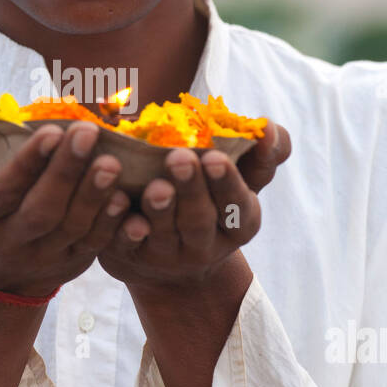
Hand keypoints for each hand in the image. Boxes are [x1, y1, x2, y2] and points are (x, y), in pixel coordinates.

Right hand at [0, 109, 130, 297]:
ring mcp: (40, 258)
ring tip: (112, 161)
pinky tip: (123, 196)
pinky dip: (111, 223)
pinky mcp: (71, 264)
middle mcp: (4, 243)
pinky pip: (94, 246)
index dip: (27, 164)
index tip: (51, 131)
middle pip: (40, 212)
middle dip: (66, 173)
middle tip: (88, 132)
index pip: (1, 192)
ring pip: (70, 230)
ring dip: (93, 196)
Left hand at [97, 121, 290, 290]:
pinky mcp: (131, 257)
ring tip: (154, 185)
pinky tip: (117, 203)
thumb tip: (268, 129)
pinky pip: (125, 245)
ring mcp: (167, 255)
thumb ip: (261, 154)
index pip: (237, 206)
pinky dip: (123, 228)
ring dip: (159, 208)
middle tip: (180, 159)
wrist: (169, 251)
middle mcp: (205, 246)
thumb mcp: (242, 180)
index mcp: (238, 224)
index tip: (215, 157)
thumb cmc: (211, 197)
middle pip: (199, 220)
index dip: (226, 183)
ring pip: (163, 233)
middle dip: (191, 189)